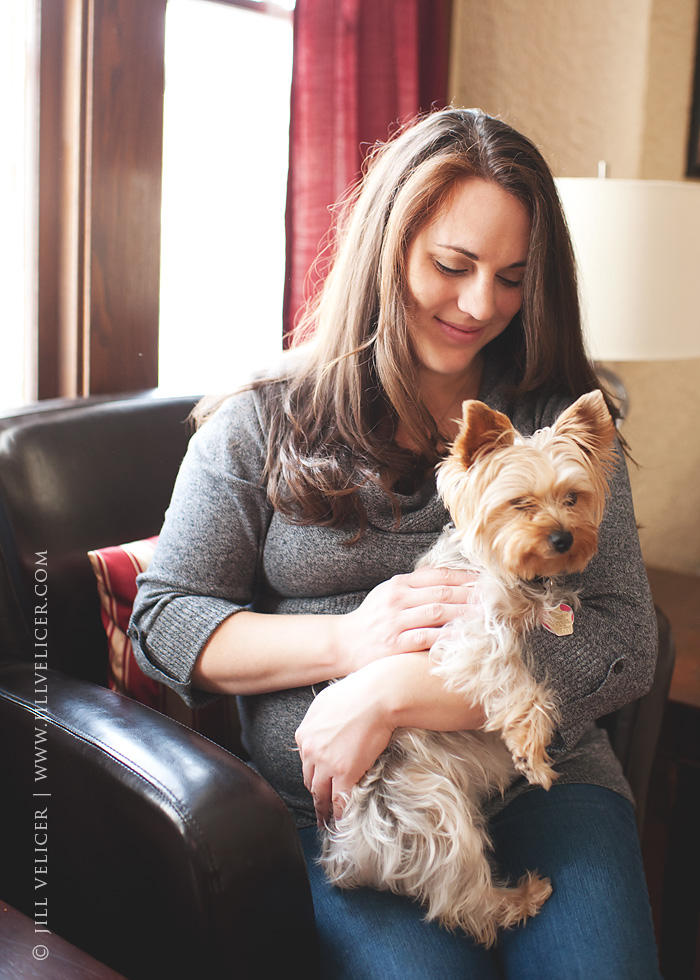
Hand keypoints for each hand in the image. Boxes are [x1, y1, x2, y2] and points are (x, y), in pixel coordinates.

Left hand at [295, 664, 393, 828]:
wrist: (376, 696)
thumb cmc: (357, 692)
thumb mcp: (326, 702)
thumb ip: (319, 720)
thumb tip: (322, 726)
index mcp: (304, 734)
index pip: (305, 761)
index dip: (314, 773)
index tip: (318, 782)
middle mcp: (310, 751)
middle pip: (310, 779)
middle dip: (315, 793)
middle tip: (319, 806)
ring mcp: (325, 763)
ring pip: (319, 793)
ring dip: (322, 808)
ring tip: (325, 819)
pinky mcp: (344, 773)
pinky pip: (337, 800)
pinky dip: (337, 813)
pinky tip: (339, 820)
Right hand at [336, 566, 479, 674]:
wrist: (342, 644)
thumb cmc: (371, 620)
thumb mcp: (389, 594)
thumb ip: (415, 587)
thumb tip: (450, 580)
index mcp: (399, 584)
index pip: (438, 575)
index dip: (465, 578)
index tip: (487, 582)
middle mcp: (397, 599)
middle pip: (443, 593)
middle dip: (471, 595)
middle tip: (496, 600)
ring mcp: (396, 621)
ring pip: (438, 613)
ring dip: (466, 615)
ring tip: (487, 617)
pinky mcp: (395, 644)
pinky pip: (427, 638)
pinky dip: (448, 637)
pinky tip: (465, 638)